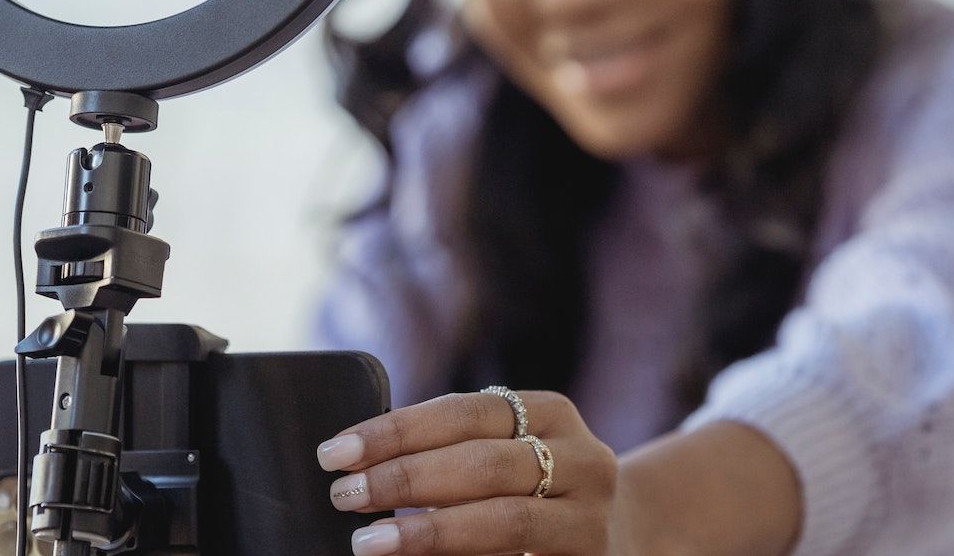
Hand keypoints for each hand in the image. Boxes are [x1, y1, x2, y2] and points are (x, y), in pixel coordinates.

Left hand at [315, 390, 622, 555]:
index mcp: (552, 413)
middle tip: (345, 496)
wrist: (617, 535)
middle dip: (405, 479)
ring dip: (429, 532)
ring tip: (369, 541)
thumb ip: (448, 452)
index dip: (397, 430)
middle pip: (483, 464)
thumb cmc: (528, 488)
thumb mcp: (503, 451)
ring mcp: (590, 520)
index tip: (337, 452)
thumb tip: (358, 467)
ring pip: (504, 523)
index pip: (465, 412)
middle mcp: (583, 460)